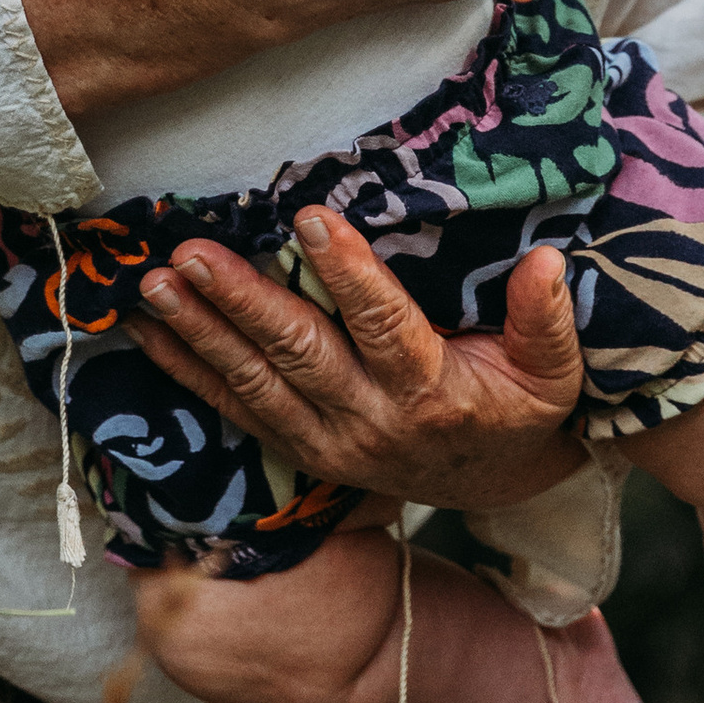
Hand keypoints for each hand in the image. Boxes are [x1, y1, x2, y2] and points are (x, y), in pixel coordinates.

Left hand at [135, 204, 586, 511]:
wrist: (492, 483)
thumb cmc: (520, 409)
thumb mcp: (554, 373)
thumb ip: (546, 321)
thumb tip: (545, 262)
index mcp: (432, 395)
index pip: (386, 329)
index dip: (352, 276)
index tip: (315, 219)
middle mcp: (370, 422)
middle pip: (300, 355)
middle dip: (242, 303)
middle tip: (192, 255)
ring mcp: (327, 440)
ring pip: (254, 383)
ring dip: (200, 332)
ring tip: (156, 285)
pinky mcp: (299, 448)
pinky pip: (235, 410)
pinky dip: (189, 370)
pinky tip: (148, 331)